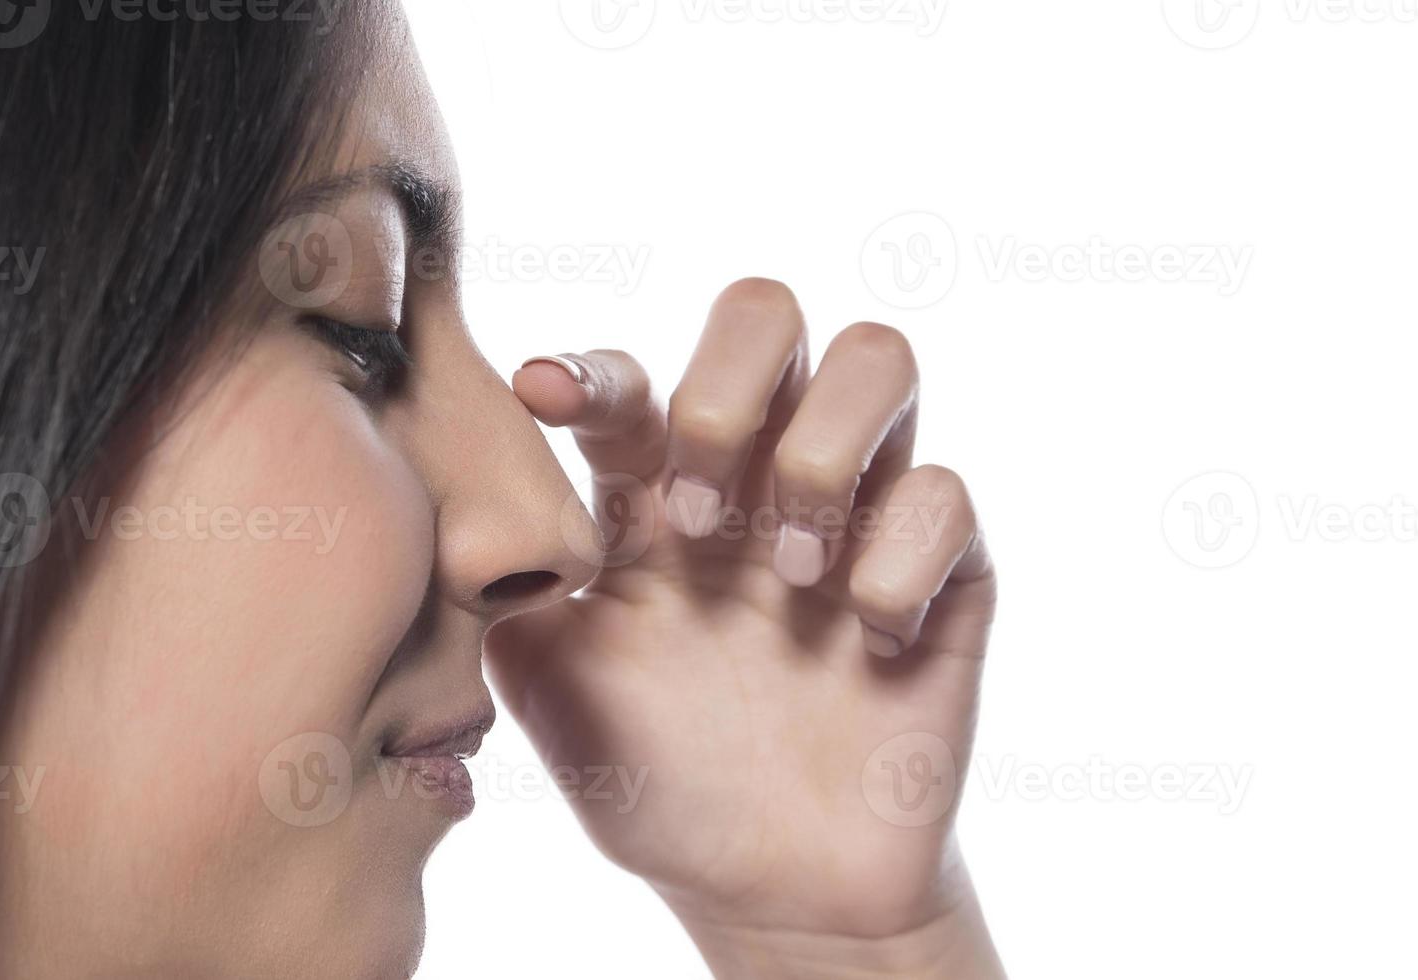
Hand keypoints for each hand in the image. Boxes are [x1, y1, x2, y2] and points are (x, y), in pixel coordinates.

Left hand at [487, 278, 1001, 976]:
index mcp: (654, 491)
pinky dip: (897, 562)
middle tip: (695, 517)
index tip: (546, 398)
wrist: (772, 890)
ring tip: (786, 572)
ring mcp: (859, 511)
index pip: (633, 379)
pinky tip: (863, 643)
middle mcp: (759, 476)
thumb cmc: (656, 783)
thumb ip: (511, 581)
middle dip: (726, 392)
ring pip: (880, 358)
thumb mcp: (550, 687)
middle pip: (766, 311)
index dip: (594, 370)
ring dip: (820, 453)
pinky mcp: (948, 570)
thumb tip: (469, 502)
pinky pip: (947, 492)